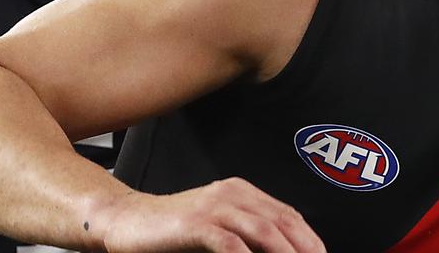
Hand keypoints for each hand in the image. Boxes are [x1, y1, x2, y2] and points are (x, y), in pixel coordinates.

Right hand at [97, 178, 324, 252]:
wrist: (126, 220)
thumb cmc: (171, 229)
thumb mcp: (216, 224)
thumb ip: (247, 232)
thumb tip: (281, 249)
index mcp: (241, 192)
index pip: (290, 216)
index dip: (311, 241)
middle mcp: (232, 194)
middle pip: (284, 223)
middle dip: (306, 250)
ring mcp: (214, 207)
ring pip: (265, 232)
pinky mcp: (195, 225)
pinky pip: (231, 244)